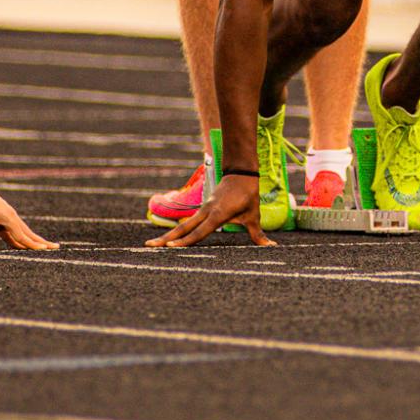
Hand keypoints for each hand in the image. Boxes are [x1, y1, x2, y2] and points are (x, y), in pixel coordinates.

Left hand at [0, 183, 57, 252]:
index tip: (45, 251)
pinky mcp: (2, 218)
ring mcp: (8, 218)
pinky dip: (20, 238)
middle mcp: (12, 218)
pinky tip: (21, 245)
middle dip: (42, 241)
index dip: (33, 245)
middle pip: (29, 233)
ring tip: (44, 247)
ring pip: (23, 232)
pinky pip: (13, 231)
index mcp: (9, 219)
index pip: (23, 236)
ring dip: (33, 240)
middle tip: (56, 247)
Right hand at [148, 174, 277, 248]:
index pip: (199, 232)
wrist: (241, 172)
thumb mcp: (253, 214)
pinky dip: (178, 231)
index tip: (171, 247)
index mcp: (218, 214)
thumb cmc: (248, 194)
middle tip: (149, 246)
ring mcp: (203, 210)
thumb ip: (257, 233)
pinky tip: (169, 238)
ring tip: (153, 244)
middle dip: (166, 238)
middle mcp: (206, 212)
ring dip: (168, 235)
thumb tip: (270, 246)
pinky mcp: (203, 209)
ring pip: (183, 225)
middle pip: (183, 228)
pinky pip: (188, 222)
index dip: (185, 241)